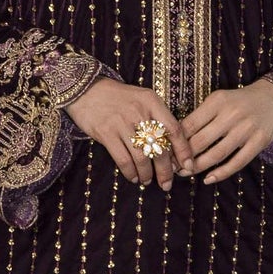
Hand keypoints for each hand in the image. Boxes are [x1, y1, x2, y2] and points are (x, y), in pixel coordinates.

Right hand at [67, 76, 195, 188]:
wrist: (86, 89)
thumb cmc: (118, 98)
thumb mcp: (142, 99)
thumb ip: (157, 119)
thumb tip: (171, 150)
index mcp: (152, 102)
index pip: (174, 129)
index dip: (183, 150)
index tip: (187, 166)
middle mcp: (139, 111)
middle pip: (160, 147)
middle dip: (165, 170)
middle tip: (167, 184)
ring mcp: (122, 122)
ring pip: (142, 157)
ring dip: (146, 174)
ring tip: (147, 181)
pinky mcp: (106, 132)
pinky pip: (123, 159)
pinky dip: (130, 172)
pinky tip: (133, 177)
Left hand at [180, 79, 272, 184]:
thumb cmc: (239, 102)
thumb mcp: (219, 100)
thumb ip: (201, 116)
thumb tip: (177, 139)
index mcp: (217, 101)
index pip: (190, 124)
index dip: (176, 141)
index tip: (167, 152)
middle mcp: (232, 114)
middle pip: (201, 141)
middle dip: (184, 157)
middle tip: (173, 167)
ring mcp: (247, 129)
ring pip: (217, 154)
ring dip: (199, 167)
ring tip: (187, 173)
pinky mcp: (259, 141)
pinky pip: (237, 162)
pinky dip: (221, 173)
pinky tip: (209, 178)